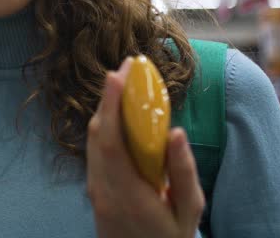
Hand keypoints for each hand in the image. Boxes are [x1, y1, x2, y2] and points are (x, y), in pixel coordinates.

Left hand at [86, 58, 204, 237]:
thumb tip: (176, 132)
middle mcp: (102, 188)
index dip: (111, 105)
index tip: (117, 75)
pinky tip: (120, 112)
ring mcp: (94, 189)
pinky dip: (106, 126)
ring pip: (92, 140)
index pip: (111, 141)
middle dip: (108, 97)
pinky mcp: (93, 188)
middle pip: (97, 134)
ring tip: (125, 82)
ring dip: (106, 109)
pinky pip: (95, 150)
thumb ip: (182, 173)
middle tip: (126, 68)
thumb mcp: (188, 212)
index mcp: (127, 194)